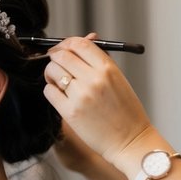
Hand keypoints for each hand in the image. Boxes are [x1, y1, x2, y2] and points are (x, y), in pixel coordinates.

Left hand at [43, 36, 156, 170]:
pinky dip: (51, 90)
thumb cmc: (126, 112)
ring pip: (52, 71)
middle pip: (62, 55)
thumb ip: (101, 60)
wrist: (131, 141)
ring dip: (51, 74)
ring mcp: (81, 96)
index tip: (62, 49)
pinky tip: (60, 96)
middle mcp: (94, 79)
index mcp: (108, 68)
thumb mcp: (119, 80)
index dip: (66, 43)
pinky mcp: (70, 112)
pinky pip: (49, 92)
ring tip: (58, 82)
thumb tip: (87, 38)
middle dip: (55, 57)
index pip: (79, 44)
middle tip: (55, 64)